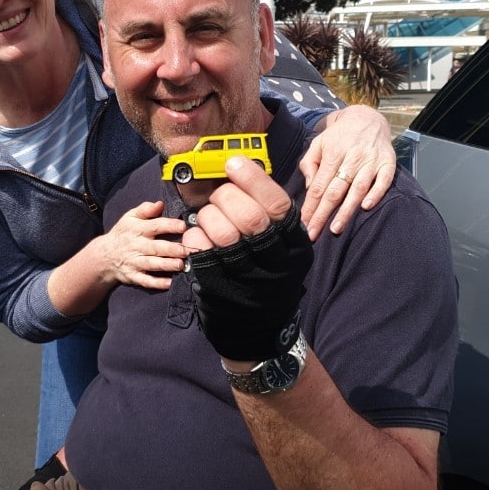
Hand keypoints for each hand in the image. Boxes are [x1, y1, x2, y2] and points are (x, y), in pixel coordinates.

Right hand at [100, 200, 187, 289]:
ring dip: (166, 265)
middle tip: (187, 250)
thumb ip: (145, 209)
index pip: (155, 226)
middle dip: (172, 249)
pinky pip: (145, 281)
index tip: (183, 226)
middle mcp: (137, 246)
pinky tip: (169, 283)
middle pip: (156, 247)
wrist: (104, 255)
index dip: (169, 226)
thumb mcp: (129, 217)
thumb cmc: (123, 234)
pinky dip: (156, 283)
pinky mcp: (133, 276)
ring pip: (152, 264)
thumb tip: (160, 204)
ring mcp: (134, 262)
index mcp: (138, 230)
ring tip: (180, 265)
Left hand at [183, 157, 312, 362]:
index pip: (277, 204)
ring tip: (210, 217)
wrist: (258, 326)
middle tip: (221, 196)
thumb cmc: (267, 270)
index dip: (253, 179)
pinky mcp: (218, 288)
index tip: (233, 163)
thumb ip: (268, 211)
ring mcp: (246, 278)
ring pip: (222, 233)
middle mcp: (275, 262)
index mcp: (294, 244)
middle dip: (227, 197)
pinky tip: (199, 236)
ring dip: (209, 215)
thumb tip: (240, 169)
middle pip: (248, 216)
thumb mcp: (282, 244)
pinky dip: (194, 236)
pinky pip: (200, 251)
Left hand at [299, 104, 396, 239]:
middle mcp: (352, 157)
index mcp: (333, 153)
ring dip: (347, 210)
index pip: (319, 185)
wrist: (367, 118)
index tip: (304, 224)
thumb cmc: (338, 137)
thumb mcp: (318, 143)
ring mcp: (371, 160)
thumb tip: (311, 188)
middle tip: (314, 234)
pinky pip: (383, 180)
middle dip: (323, 214)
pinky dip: (375, 194)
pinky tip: (366, 207)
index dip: (311, 206)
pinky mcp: (388, 162)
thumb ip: (309, 164)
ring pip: (357, 188)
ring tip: (336, 228)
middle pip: (335, 190)